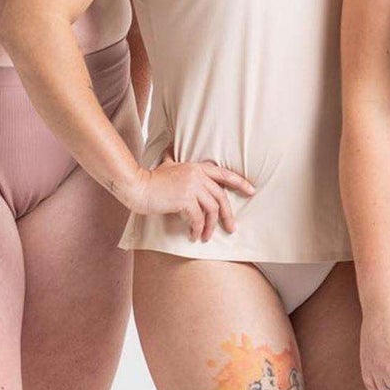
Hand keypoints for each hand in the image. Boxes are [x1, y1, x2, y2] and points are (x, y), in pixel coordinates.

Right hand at [125, 159, 254, 240]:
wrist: (137, 187)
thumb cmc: (150, 179)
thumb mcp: (166, 165)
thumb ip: (173, 162)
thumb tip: (170, 152)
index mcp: (196, 167)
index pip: (224, 174)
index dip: (240, 182)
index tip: (252, 191)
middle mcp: (197, 175)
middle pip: (221, 197)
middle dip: (228, 215)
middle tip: (232, 228)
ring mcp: (191, 187)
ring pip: (211, 210)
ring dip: (210, 227)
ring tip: (206, 237)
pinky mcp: (184, 200)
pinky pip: (198, 218)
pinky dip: (198, 229)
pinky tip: (193, 235)